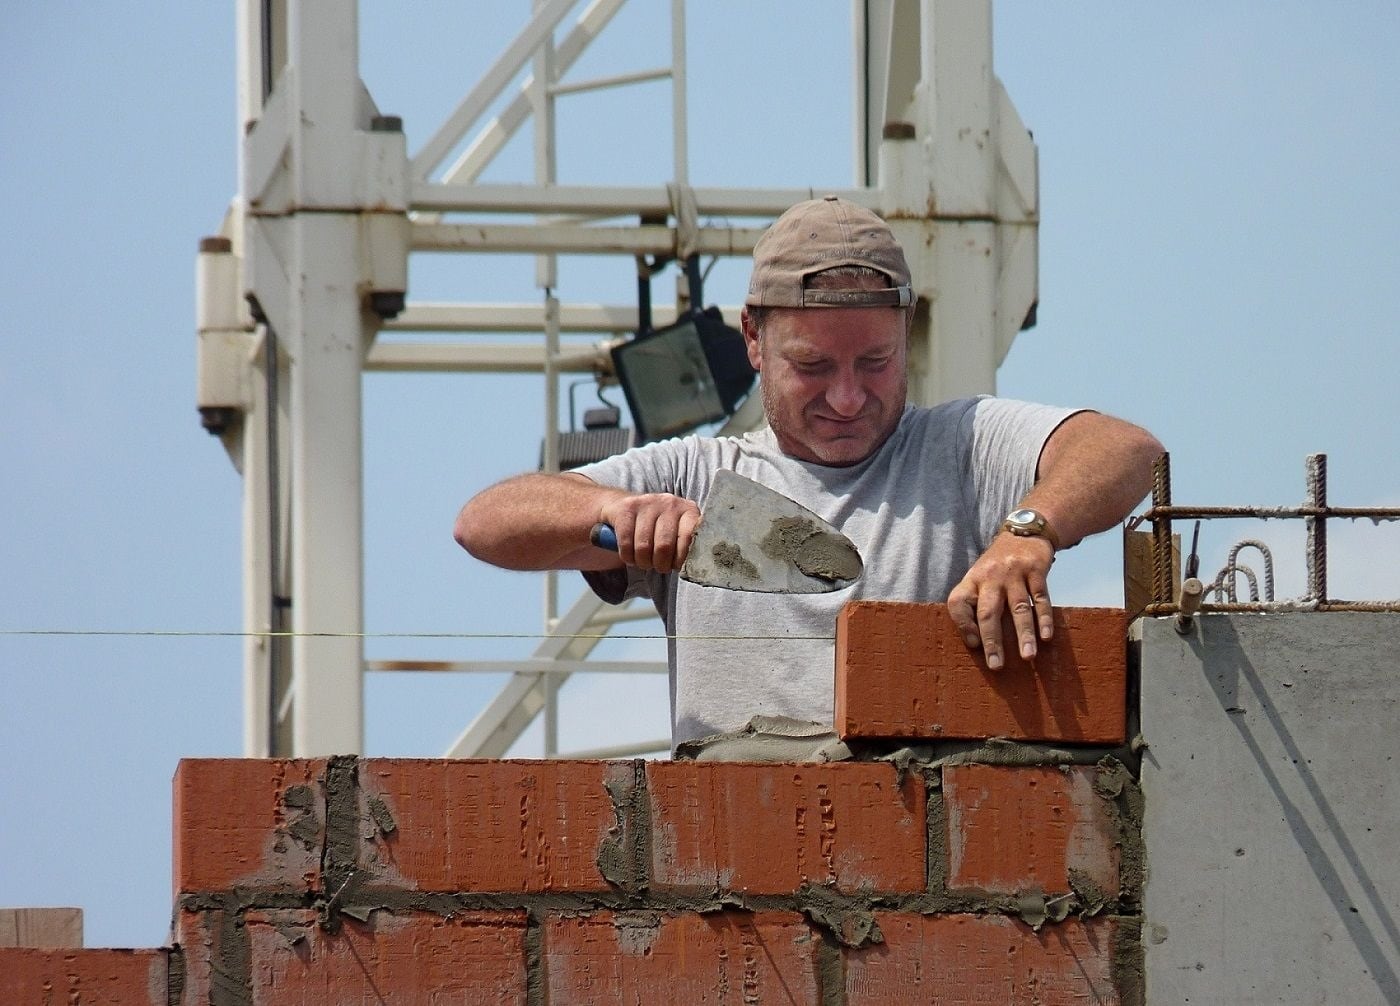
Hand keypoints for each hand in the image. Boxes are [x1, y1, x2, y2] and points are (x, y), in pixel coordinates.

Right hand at [597, 493, 701, 573]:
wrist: (625, 506)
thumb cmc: (659, 528)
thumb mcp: (678, 532)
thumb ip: (688, 545)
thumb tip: (695, 568)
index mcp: (688, 510)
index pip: (689, 538)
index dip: (681, 559)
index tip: (676, 566)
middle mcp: (670, 503)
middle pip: (664, 546)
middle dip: (660, 564)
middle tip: (659, 567)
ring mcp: (648, 503)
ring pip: (644, 547)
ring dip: (643, 562)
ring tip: (645, 562)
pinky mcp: (628, 508)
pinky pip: (626, 542)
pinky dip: (627, 556)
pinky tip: (631, 556)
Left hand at [946, 533, 1055, 669]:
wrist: (1024, 532)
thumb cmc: (998, 566)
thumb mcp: (980, 578)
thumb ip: (975, 603)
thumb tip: (975, 643)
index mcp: (971, 580)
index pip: (957, 603)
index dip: (962, 625)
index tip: (974, 645)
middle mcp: (990, 577)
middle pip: (988, 612)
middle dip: (992, 641)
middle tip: (996, 665)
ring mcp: (1014, 573)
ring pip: (1018, 608)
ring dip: (1023, 634)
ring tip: (1027, 656)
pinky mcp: (1036, 570)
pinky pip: (1041, 598)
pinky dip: (1044, 618)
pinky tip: (1046, 636)